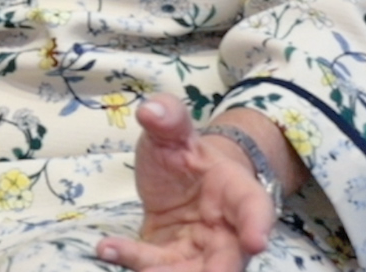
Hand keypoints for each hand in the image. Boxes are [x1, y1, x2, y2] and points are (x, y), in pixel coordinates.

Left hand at [96, 95, 278, 271]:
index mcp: (237, 191)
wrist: (178, 176)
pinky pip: (158, 266)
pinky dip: (134, 261)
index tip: (256, 242)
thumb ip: (168, 117)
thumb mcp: (173, 130)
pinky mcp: (172, 258)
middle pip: (228, 258)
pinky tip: (106, 248)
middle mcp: (227, 228)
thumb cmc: (184, 153)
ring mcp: (200, 248)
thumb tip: (153, 110)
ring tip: (135, 264)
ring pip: (194, 271)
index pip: (255, 208)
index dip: (258, 225)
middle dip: (215, 271)